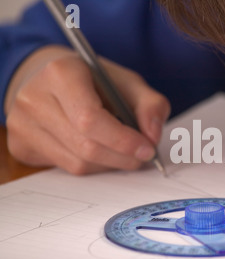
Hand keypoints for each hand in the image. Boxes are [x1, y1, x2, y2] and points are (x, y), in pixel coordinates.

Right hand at [5, 45, 169, 174]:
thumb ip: (150, 105)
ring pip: (78, 163)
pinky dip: (93, 166)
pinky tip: (100, 151)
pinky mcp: (21, 146)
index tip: (148, 149)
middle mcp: (34, 98)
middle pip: (86, 146)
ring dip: (110, 164)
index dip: (123, 140)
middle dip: (123, 157)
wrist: (53, 81)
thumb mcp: (129, 83)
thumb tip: (153, 137)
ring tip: (123, 152)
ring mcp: (23, 124)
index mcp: (61, 73)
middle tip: (143, 156)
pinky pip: (66, 169)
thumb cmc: (95, 82)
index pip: (90, 119)